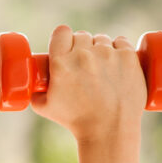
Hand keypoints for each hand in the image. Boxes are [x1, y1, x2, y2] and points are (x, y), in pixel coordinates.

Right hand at [30, 25, 146, 143]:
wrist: (108, 130)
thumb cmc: (76, 121)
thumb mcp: (44, 108)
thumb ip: (35, 92)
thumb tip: (32, 87)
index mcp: (61, 63)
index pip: (61, 32)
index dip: (62, 38)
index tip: (65, 45)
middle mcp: (84, 55)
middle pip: (81, 36)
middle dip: (80, 46)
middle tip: (83, 62)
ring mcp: (108, 54)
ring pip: (101, 39)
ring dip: (99, 48)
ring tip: (100, 66)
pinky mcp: (128, 57)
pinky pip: (121, 41)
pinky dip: (118, 49)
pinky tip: (116, 60)